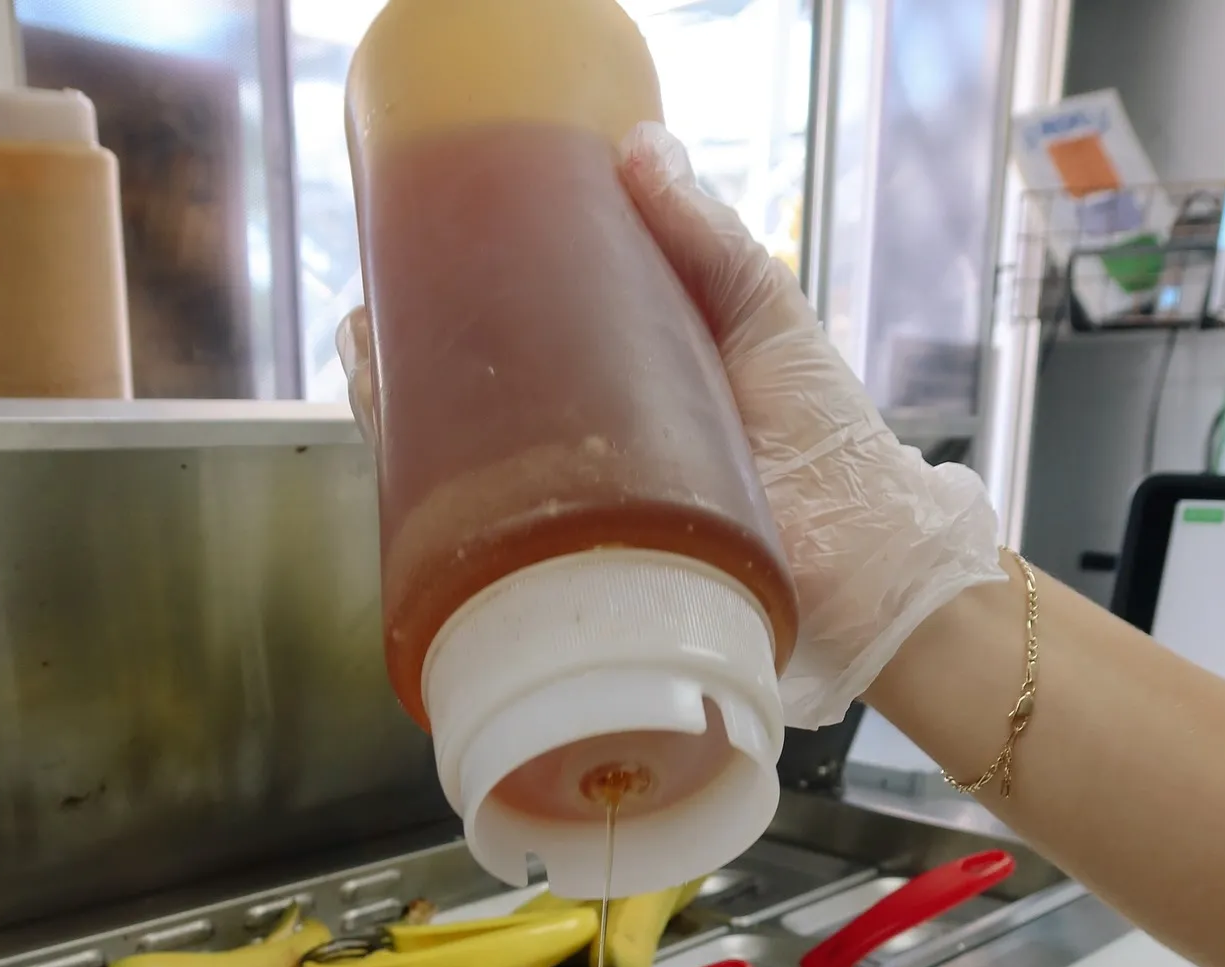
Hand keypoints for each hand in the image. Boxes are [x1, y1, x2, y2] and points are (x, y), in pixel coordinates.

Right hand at [337, 122, 1005, 728]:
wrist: (859, 561)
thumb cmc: (829, 441)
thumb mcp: (766, 313)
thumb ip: (710, 240)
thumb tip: (637, 146)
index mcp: (634, 376)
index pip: (535, 327)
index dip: (475, 293)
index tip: (424, 249)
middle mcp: (597, 439)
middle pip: (486, 396)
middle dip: (416, 356)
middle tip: (371, 313)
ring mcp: (585, 503)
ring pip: (472, 461)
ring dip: (406, 415)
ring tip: (365, 364)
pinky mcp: (581, 560)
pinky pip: (496, 532)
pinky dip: (437, 499)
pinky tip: (399, 458)